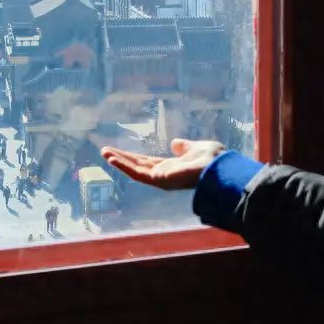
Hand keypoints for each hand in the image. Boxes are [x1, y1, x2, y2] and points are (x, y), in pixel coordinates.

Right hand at [100, 136, 225, 191]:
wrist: (220, 167)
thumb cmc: (213, 159)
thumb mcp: (196, 148)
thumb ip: (184, 147)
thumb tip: (175, 144)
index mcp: (171, 167)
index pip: (147, 162)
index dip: (132, 156)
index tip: (118, 151)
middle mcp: (163, 174)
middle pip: (137, 166)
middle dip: (121, 158)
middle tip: (105, 150)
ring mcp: (160, 178)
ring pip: (134, 170)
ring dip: (118, 161)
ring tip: (104, 152)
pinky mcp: (158, 179)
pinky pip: (137, 173)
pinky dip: (124, 166)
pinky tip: (112, 158)